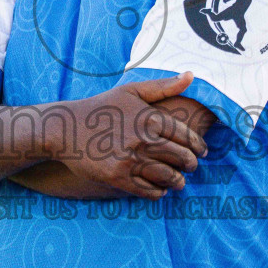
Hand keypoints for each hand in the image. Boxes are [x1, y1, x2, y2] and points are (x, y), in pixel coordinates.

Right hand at [58, 73, 207, 199]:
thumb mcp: (131, 90)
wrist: (66, 128)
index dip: (199, 146)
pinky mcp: (118, 178)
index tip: (202, 151)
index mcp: (150, 118)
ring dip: (178, 181)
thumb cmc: (101, 107)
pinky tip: (160, 189)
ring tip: (179, 181)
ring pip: (168, 177)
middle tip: (192, 167)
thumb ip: (163, 86)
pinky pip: (149, 191)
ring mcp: (131, 160)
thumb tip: (191, 76)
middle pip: (182, 158)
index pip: (187, 137)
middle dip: (191, 165)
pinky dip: (159, 192)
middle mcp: (143, 140)